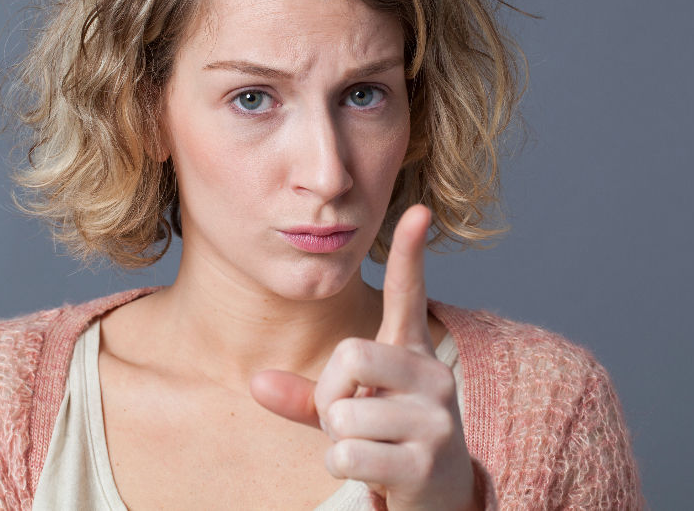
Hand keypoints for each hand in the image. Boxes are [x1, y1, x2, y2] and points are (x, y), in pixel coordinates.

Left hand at [250, 205, 477, 509]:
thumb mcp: (345, 414)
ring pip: (344, 414)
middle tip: (346, 418)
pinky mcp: (427, 460)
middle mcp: (432, 375)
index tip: (417, 211)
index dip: (410, 255)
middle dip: (332, 394)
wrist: (438, 500)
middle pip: (350, 354)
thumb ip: (306, 396)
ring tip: (369, 449)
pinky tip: (375, 475)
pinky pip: (348, 454)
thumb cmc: (387, 443)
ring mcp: (435, 417)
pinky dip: (343, 467)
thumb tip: (256, 383)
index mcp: (412, 354)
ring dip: (338, 441)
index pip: (409, 296)